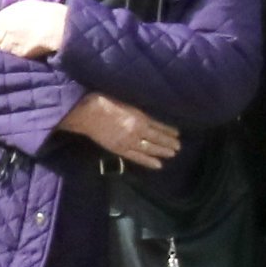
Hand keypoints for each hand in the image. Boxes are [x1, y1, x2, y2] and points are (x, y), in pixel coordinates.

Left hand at [0, 0, 72, 59]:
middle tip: (2, 45)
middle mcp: (1, 32)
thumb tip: (5, 19)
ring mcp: (8, 44)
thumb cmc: (43, 12)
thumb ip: (10, 14)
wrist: (56, 25)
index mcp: (1, 18)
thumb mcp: (23, 6)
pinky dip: (13, 58)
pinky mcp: (17, 55)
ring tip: (11, 51)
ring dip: (3, 52)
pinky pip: (11, 58)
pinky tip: (19, 55)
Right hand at [63, 93, 178, 167]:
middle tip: (178, 147)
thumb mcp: (126, 102)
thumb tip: (147, 117)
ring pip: (150, 148)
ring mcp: (128, 142)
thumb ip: (137, 111)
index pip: (158, 126)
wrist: (87, 113)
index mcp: (140, 118)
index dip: (168, 130)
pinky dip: (148, 161)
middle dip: (169, 142)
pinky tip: (158, 165)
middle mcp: (137, 131)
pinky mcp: (119, 149)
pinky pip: (137, 157)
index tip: (177, 133)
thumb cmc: (104, 101)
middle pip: (157, 138)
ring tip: (172, 154)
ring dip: (162, 151)